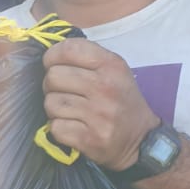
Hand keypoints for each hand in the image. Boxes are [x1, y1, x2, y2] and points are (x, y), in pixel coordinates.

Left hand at [42, 39, 159, 169]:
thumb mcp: (114, 71)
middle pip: (53, 77)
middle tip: (63, 92)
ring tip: (71, 111)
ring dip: (55, 109)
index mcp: (112, 65)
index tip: (52, 64)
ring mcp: (98, 114)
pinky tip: (73, 126)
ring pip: (51, 103)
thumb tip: (49, 57)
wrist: (140, 139)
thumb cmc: (121, 101)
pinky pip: (55, 127)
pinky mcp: (89, 138)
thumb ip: (86, 59)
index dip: (52, 56)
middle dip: (52, 85)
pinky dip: (59, 128)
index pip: (68, 49)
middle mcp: (105, 87)